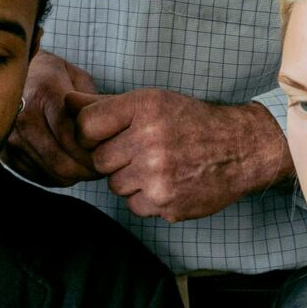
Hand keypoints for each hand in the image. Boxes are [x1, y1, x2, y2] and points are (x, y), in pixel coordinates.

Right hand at [8, 51, 99, 185]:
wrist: (9, 76)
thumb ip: (93, 103)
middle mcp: (22, 118)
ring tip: (90, 165)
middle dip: (88, 168)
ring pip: (53, 173)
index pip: (71, 135)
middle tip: (105, 165)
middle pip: (62, 161)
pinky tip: (69, 163)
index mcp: (43, 94)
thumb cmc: (50, 76)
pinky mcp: (7, 156)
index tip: (110, 150)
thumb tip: (117, 128)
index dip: (94, 149)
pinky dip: (60, 176)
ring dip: (76, 175)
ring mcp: (11, 139)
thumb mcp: (76, 77)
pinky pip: (41, 177)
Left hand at [76, 91, 290, 221]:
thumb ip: (105, 105)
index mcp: (143, 108)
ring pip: (115, 185)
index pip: (85, 126)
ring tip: (157, 166)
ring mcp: (158, 175)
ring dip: (130, 179)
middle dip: (114, 158)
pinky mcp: (167, 203)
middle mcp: (149, 140)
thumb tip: (64, 101)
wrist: (241, 149)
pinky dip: (146, 199)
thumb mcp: (152, 102)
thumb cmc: (191, 122)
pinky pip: (134, 206)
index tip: (107, 135)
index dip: (91, 134)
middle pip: (99, 160)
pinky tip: (167, 183)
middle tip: (140, 151)